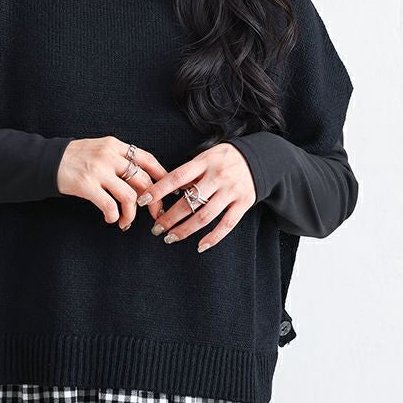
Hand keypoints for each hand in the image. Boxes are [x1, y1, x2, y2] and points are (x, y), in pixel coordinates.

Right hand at [57, 136, 169, 229]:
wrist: (47, 161)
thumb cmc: (76, 158)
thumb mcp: (101, 150)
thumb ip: (120, 161)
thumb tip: (144, 184)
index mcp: (115, 145)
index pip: (147, 159)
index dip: (162, 175)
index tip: (170, 190)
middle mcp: (110, 155)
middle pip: (143, 180)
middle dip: (153, 202)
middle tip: (153, 214)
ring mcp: (98, 170)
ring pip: (129, 196)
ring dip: (132, 214)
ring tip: (126, 221)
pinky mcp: (87, 184)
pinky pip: (110, 205)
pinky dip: (114, 216)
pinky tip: (111, 219)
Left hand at [135, 143, 256, 251]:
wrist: (259, 157)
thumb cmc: (224, 158)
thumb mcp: (205, 156)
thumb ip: (189, 172)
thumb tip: (167, 190)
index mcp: (204, 162)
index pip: (176, 177)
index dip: (159, 190)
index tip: (143, 201)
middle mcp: (218, 177)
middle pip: (189, 202)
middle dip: (169, 218)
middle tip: (156, 228)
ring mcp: (231, 191)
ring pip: (205, 216)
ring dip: (185, 230)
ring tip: (170, 237)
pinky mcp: (244, 203)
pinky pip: (227, 224)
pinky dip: (213, 237)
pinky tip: (200, 246)